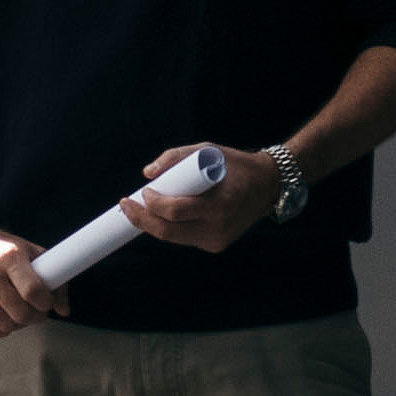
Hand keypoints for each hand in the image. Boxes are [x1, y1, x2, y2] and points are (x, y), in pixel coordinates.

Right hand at [0, 225, 68, 335]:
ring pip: (5, 325)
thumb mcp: (29, 252)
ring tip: (19, 313)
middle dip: (35, 317)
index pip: (32, 291)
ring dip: (18, 324)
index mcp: (9, 257)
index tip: (47, 302)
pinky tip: (2, 318)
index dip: (46, 303)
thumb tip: (63, 310)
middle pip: (20, 313)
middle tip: (36, 311)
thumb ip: (52, 278)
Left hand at [123, 140, 278, 253]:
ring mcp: (217, 240)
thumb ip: (176, 157)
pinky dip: (172, 227)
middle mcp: (219, 227)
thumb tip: (147, 173)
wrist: (267, 186)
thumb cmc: (234, 165)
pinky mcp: (216, 245)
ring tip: (141, 208)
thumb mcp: (208, 149)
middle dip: (142, 219)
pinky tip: (164, 215)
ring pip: (173, 238)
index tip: (143, 191)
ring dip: (153, 224)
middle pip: (168, 231)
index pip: (176, 211)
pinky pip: (185, 238)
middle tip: (127, 206)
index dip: (153, 204)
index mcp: (220, 203)